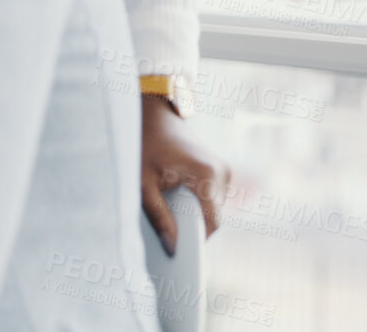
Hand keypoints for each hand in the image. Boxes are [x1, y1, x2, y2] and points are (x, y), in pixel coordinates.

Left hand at [141, 95, 229, 254]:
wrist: (151, 113)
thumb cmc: (142, 144)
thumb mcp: (142, 183)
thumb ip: (158, 216)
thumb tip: (172, 247)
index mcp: (207, 174)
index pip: (212, 223)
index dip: (197, 241)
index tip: (179, 253)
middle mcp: (222, 172)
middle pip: (213, 217)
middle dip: (192, 228)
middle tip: (167, 233)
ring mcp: (224, 170)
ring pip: (213, 208)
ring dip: (194, 215)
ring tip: (167, 210)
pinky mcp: (220, 169)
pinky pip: (212, 198)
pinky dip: (196, 203)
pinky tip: (175, 199)